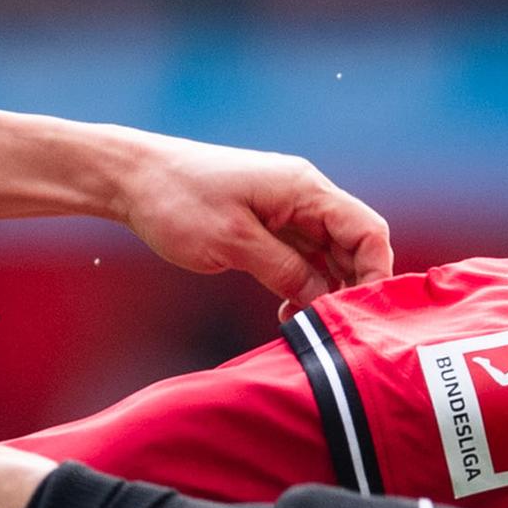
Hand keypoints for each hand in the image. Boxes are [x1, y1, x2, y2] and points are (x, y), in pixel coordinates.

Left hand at [110, 137, 394, 312]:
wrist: (133, 179)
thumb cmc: (178, 201)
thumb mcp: (233, 243)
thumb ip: (285, 272)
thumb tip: (324, 302)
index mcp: (304, 188)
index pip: (368, 231)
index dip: (374, 273)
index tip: (359, 314)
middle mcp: (304, 196)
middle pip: (354, 245)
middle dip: (351, 287)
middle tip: (332, 328)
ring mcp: (286, 210)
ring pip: (329, 255)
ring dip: (325, 290)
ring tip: (305, 324)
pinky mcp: (268, 225)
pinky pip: (302, 257)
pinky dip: (303, 284)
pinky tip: (288, 310)